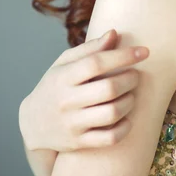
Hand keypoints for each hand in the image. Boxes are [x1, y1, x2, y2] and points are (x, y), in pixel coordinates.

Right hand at [19, 29, 149, 152]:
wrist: (32, 123)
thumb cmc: (55, 86)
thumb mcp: (64, 63)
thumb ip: (90, 49)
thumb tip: (114, 33)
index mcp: (63, 77)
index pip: (96, 63)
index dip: (123, 56)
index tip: (144, 51)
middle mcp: (66, 101)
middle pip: (108, 89)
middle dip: (130, 79)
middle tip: (135, 75)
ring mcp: (72, 124)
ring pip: (112, 113)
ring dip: (130, 102)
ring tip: (130, 95)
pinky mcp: (79, 142)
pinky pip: (110, 138)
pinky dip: (125, 127)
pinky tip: (126, 117)